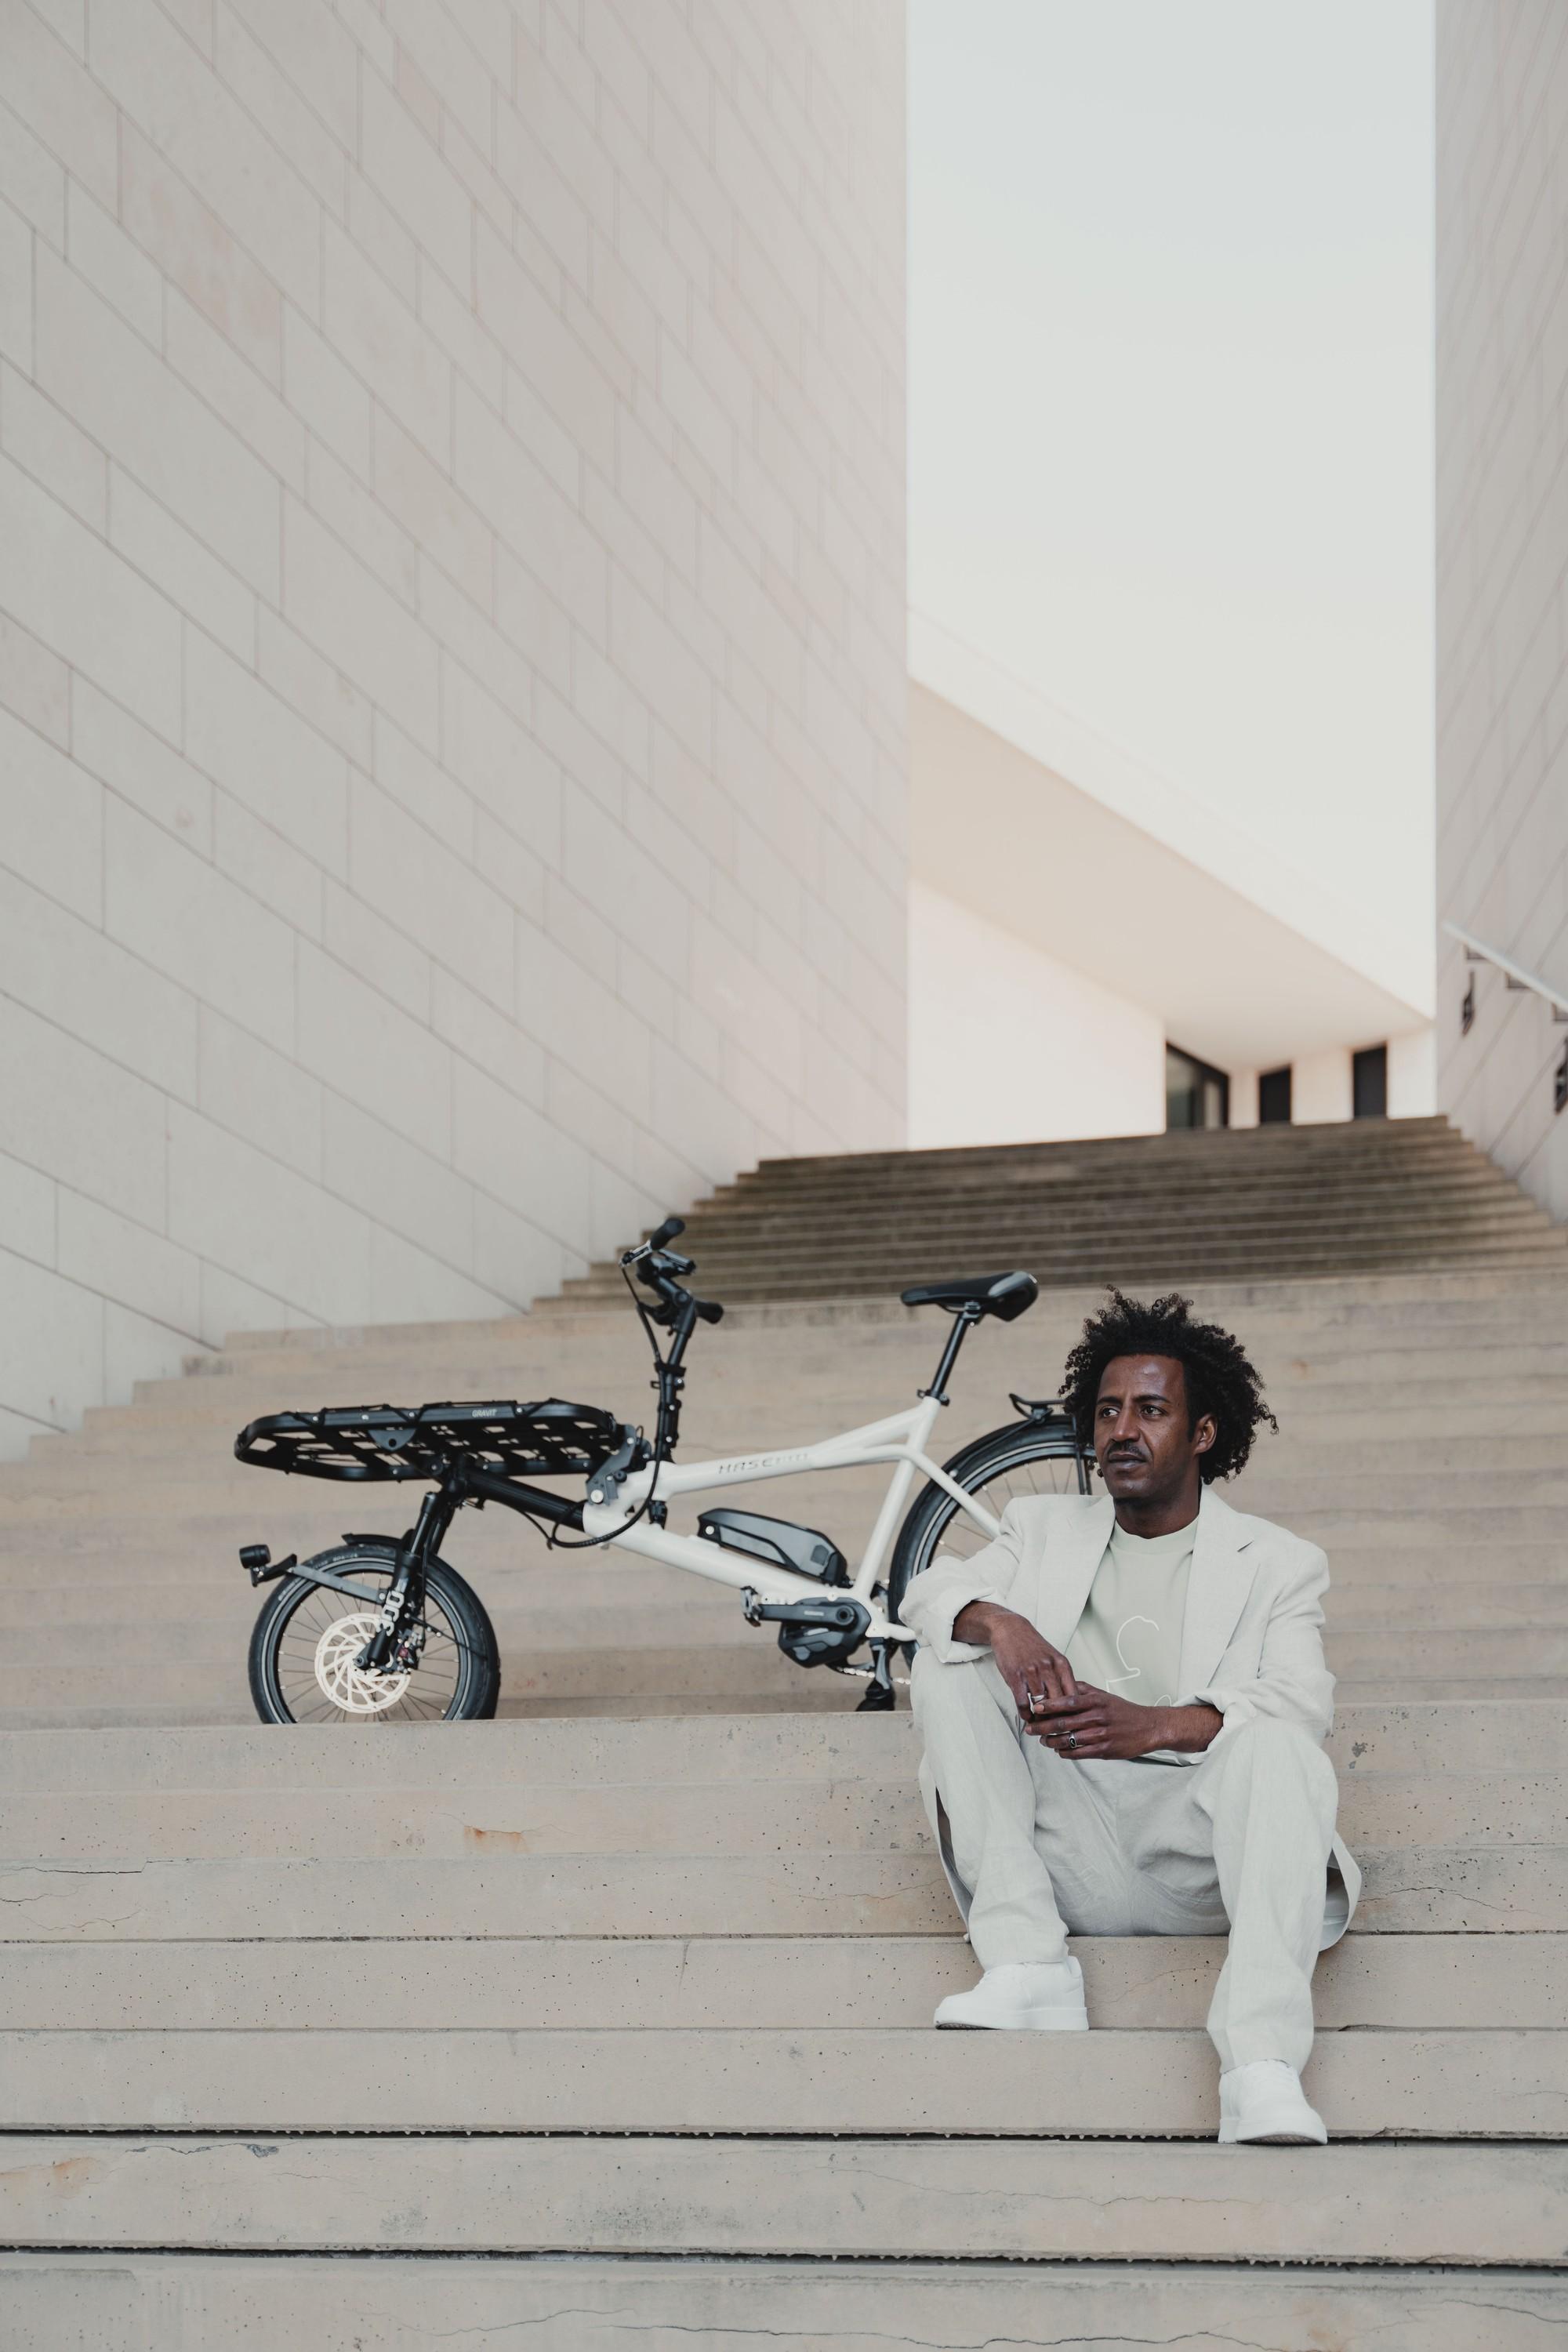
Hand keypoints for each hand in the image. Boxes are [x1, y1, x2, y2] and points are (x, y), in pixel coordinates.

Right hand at [951, 1601, 1077, 1718]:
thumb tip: (1072, 1703)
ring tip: (1040, 1728)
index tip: (1072, 1724)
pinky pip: (1022, 1702)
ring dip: (1040, 1720)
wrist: (1011, 1630)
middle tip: (1057, 1731)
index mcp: (1062, 1665)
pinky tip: (1026, 1718)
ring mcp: (1032, 1673)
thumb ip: (1062, 1678)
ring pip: (1040, 1705)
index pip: (1074, 1695)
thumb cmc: (1033, 1647)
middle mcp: (1049, 1669)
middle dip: (1058, 1720)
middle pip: (1059, 1703)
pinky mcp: (1015, 1676)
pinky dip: (1025, 1714)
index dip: (1074, 1713)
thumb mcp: (1054, 1658)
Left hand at [1025, 1685, 1222, 1761]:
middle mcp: (1097, 1717)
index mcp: (1095, 1702)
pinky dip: (1066, 1753)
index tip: (1033, 1707)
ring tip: (1042, 1740)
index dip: (1047, 1705)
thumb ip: (1083, 1689)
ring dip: (1051, 1741)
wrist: (1148, 1727)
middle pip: (1063, 1723)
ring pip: (1069, 1740)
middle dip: (1042, 1726)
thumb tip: (1063, 1682)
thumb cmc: (1123, 1711)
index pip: (1066, 1701)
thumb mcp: (1104, 1695)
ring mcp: (1101, 1735)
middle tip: (1029, 1728)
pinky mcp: (1105, 1751)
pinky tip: (1059, 1751)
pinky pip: (1080, 1754)